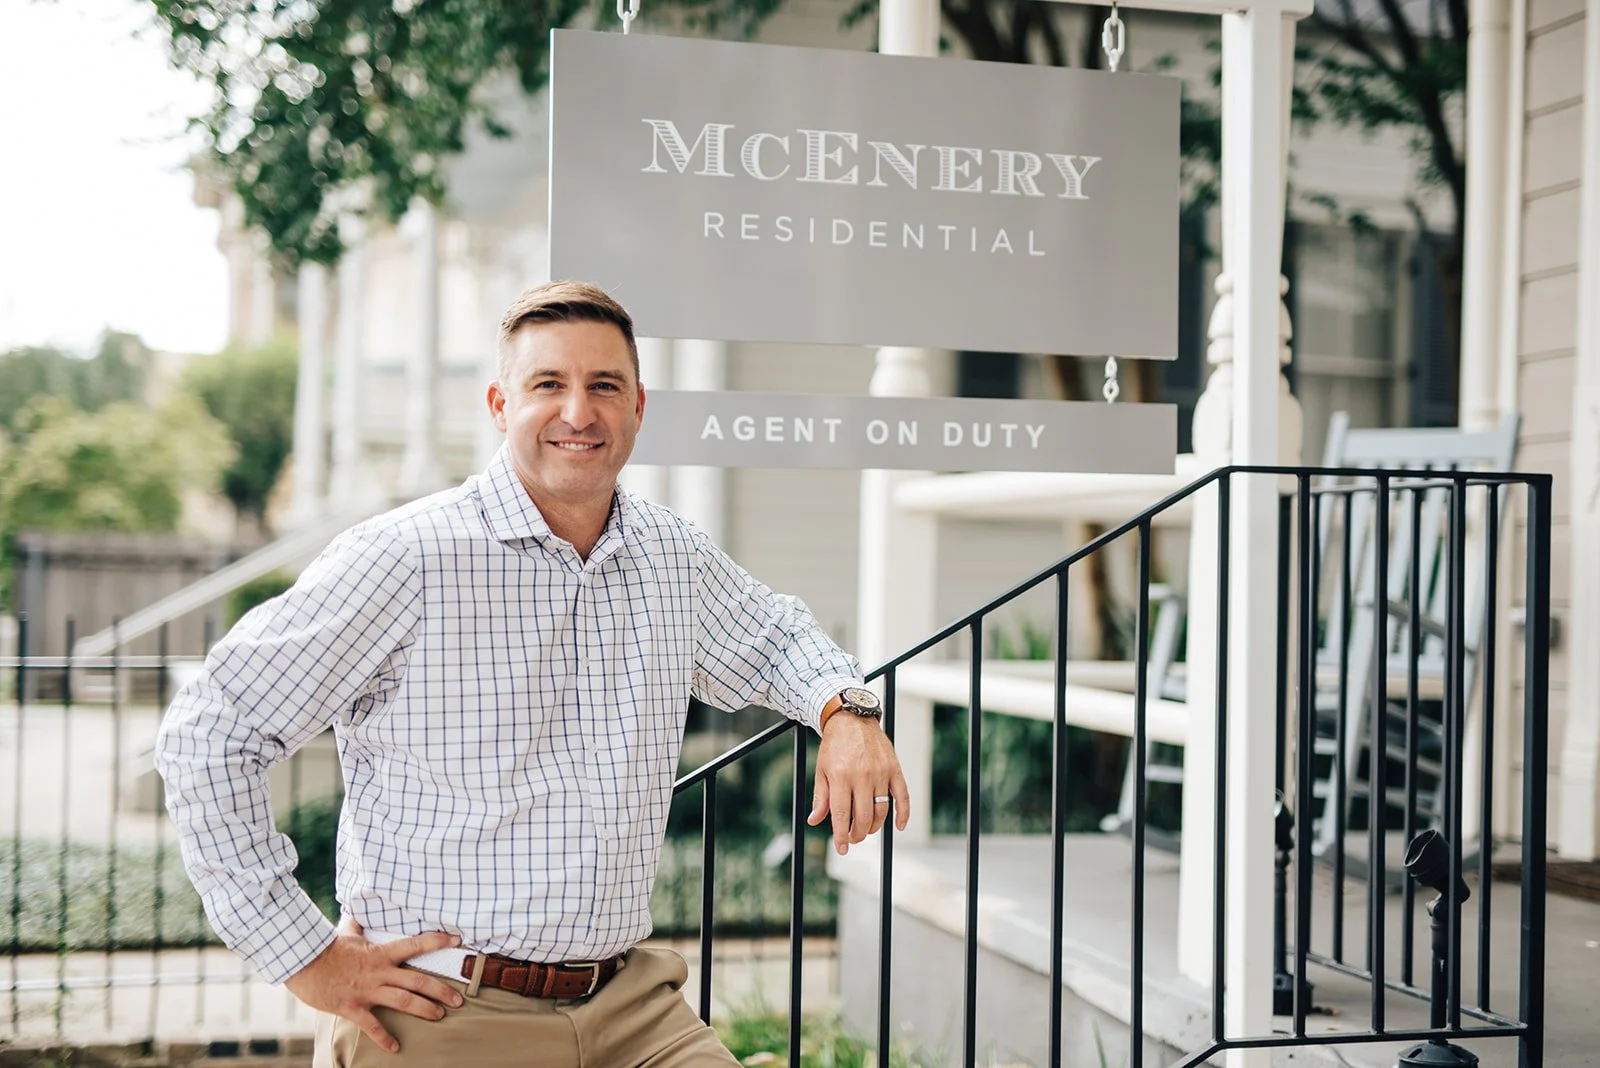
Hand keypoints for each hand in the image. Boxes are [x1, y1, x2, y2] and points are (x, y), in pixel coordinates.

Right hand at [284, 918, 465, 1052]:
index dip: (437, 941)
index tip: (458, 940)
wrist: (302, 963)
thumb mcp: (346, 932)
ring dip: (424, 1009)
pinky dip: (384, 1038)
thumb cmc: (325, 948)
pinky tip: (395, 1047)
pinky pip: (372, 1026)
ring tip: (440, 1016)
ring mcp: (367, 991)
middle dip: (440, 990)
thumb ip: (358, 924)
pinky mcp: (352, 1007)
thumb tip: (358, 910)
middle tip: (459, 999)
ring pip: (403, 1001)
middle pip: (417, 980)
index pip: (415, 945)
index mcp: (380, 953)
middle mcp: (379, 972)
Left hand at [807, 713, 910, 854]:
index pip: (842, 815)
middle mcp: (862, 775)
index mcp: (841, 776)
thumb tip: (815, 821)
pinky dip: (903, 814)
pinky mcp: (894, 769)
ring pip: (881, 811)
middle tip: (853, 838)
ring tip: (866, 830)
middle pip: (864, 817)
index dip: (841, 836)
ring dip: (874, 827)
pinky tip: (899, 826)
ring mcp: (880, 772)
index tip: (841, 848)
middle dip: (858, 834)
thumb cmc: (834, 745)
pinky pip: (903, 796)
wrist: (852, 719)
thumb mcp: (821, 770)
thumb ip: (821, 798)